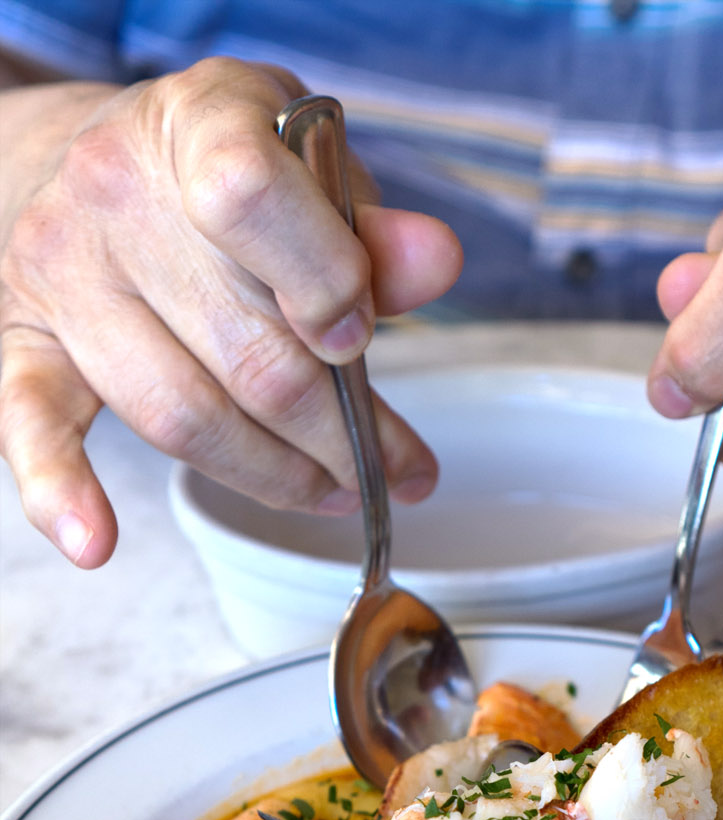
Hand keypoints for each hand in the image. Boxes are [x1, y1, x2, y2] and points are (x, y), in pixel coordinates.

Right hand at [0, 58, 462, 565]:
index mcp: (196, 126)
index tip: (359, 340)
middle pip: (246, 355)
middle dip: (341, 435)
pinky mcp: (25, 345)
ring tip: (334, 492)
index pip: (248, 203)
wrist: (101, 162)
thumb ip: (371, 229)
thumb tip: (434, 263)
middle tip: (392, 469)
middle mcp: (112, 195)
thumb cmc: (226, 172)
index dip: (323, 285)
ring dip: (275, 477)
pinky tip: (96, 543)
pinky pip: (33, 427)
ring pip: (182, 417)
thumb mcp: (311, 168)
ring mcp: (62, 276)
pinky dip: (61, 492)